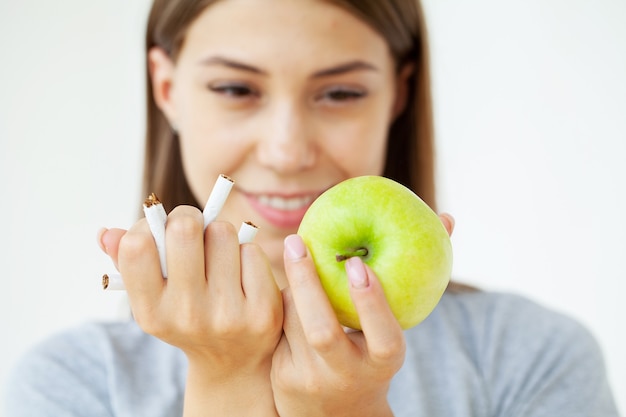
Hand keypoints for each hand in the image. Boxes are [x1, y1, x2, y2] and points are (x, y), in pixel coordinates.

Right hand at [99, 206, 281, 415]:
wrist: (235, 362)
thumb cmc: (187, 314)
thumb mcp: (153, 298)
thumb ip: (127, 262)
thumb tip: (107, 233)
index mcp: (151, 312)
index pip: (136, 247)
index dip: (149, 225)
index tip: (160, 230)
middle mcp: (187, 315)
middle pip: (185, 228)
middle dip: (189, 218)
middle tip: (193, 228)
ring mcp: (227, 315)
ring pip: (222, 233)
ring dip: (220, 235)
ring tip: (218, 255)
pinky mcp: (263, 311)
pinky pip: (251, 251)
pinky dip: (246, 252)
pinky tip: (242, 272)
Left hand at [271, 234, 403, 416]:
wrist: (338, 415)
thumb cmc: (372, 356)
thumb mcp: (393, 330)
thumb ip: (413, 279)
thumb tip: (447, 217)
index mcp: (382, 363)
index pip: (383, 337)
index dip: (371, 301)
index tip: (358, 263)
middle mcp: (346, 375)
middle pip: (322, 331)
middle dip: (306, 281)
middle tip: (295, 240)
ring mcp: (311, 380)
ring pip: (292, 321)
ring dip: (292, 287)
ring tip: (296, 259)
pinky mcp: (282, 378)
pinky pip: (276, 327)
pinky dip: (283, 302)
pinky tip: (288, 291)